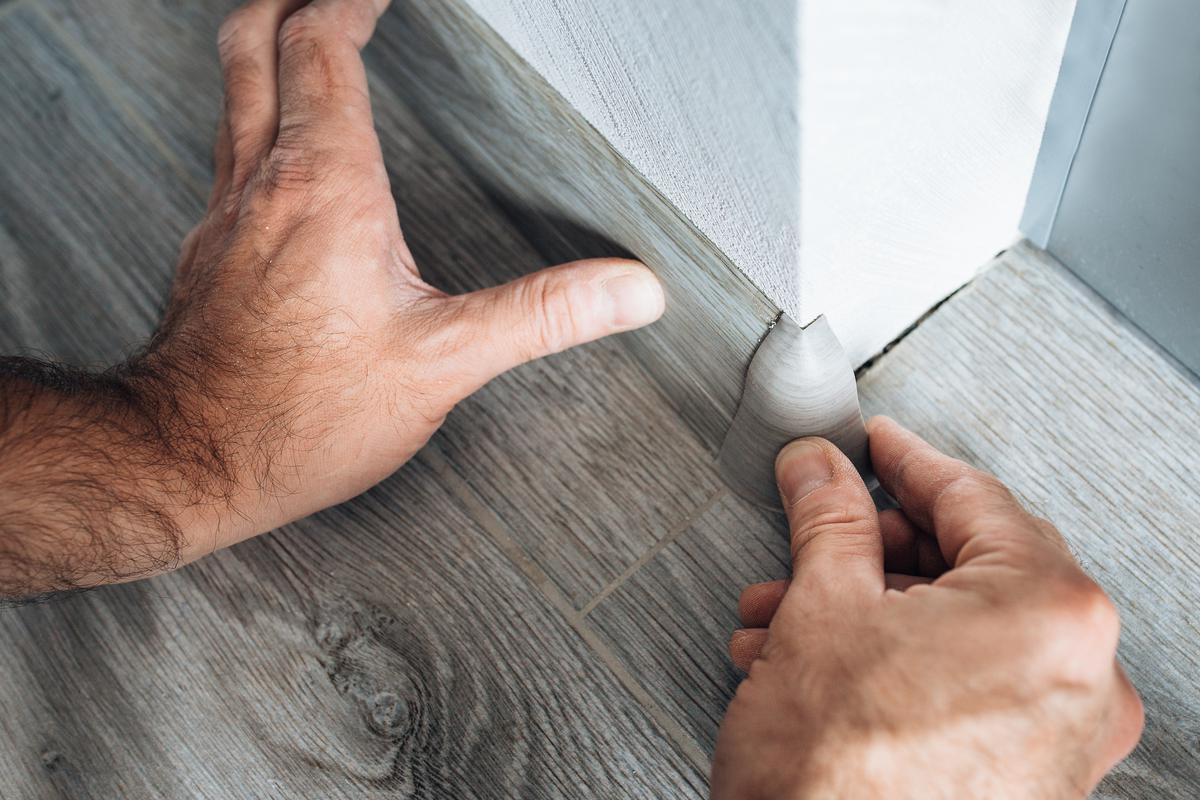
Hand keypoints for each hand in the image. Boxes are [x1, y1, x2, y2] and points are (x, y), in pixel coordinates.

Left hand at [0, 0, 662, 597]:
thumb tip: (626, 288)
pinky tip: (287, 158)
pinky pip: (228, 151)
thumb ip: (541, 315)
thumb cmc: (299, 418)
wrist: (188, 463)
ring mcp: (226, 214)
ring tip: (308, 42)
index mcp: (326, 188)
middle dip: (294, 2)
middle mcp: (265, 185)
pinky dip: (258, 118)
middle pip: (254, 43)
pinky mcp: (210, 251)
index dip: (353, 2)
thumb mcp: (443, 363)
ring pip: (232, 92)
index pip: (324, 47)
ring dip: (268, 48)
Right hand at [711, 417, 1142, 798]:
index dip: (906, 462)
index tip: (875, 449)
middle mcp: (1083, 679)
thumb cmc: (833, 780)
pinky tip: (825, 662)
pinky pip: (968, 685)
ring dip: (870, 610)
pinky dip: (899, 662)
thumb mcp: (822, 609)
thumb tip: (824, 471)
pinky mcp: (1030, 780)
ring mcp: (1062, 739)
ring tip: (791, 612)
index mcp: (1051, 614)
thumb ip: (831, 518)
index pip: (974, 498)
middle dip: (876, 548)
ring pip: (961, 630)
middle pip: (972, 565)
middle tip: (825, 530)